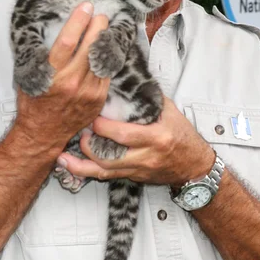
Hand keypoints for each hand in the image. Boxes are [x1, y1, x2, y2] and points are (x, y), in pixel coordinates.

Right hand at [14, 3, 110, 154]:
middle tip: (102, 16)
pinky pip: (106, 74)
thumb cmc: (35, 103)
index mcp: (51, 74)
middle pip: (89, 47)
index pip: (67, 41)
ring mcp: (87, 91)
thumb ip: (45, 57)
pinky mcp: (97, 99)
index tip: (85, 7)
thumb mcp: (31, 76)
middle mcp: (71, 81)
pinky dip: (107, 60)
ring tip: (105, 30)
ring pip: (100, 59)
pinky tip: (106, 51)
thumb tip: (63, 33)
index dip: (78, 21)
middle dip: (98, 27)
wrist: (44, 133)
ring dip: (104, 42)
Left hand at [57, 97, 215, 185]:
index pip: (124, 135)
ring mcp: (139, 170)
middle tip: (80, 131)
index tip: (92, 116)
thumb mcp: (171, 113)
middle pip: (110, 156)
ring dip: (81, 164)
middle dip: (89, 145)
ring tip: (64, 155)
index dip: (104, 127)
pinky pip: (108, 177)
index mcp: (156, 137)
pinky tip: (72, 167)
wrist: (195, 167)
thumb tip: (128, 81)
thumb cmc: (184, 136)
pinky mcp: (134, 178)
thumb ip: (149, 100)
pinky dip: (88, 173)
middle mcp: (146, 157)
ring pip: (105, 172)